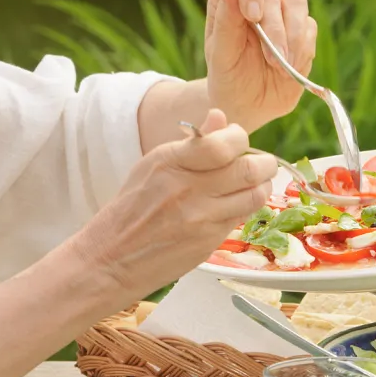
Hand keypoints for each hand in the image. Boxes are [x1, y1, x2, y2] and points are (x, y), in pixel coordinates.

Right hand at [69, 108, 277, 298]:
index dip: (240, 138)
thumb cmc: (130, 209)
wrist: (111, 258)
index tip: (238, 140)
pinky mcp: (208, 242)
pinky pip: (241, 218)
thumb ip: (192, 143)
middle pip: (248, 169)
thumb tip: (221, 118)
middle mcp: (187, 188)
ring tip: (255, 183)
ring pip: (254, 196)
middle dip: (264, 164)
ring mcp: (200, 218)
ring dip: (262, 187)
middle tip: (262, 164)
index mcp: (170, 162)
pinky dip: (245, 208)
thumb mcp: (152, 166)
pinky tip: (236, 204)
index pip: (223, 143)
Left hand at [205, 0, 317, 132]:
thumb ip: (225, 23)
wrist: (249, 104)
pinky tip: (290, 68)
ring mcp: (280, 14)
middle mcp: (255, 1)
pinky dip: (303, 49)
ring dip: (292, 37)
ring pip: (297, 4)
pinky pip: (310, 27)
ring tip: (281, 66)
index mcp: (228, 1)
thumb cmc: (228, 77)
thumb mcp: (220, 56)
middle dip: (274, 29)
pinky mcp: (301, 30)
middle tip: (271, 59)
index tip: (252, 15)